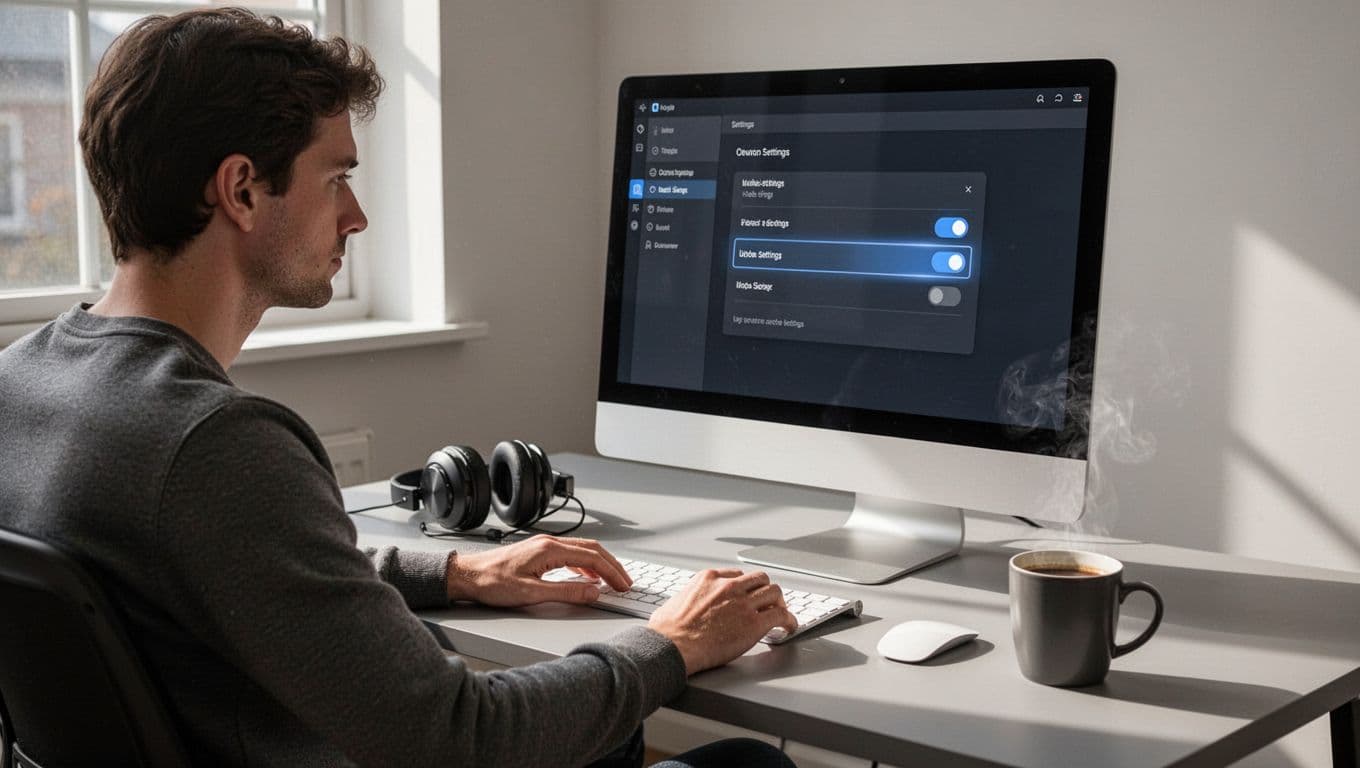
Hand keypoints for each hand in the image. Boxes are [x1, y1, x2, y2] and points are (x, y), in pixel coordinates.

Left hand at [445, 535, 631, 606]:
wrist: (467, 574)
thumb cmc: (492, 582)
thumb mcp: (531, 593)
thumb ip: (565, 592)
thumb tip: (593, 592)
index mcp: (550, 550)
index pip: (592, 558)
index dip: (612, 573)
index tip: (623, 586)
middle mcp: (549, 543)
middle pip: (592, 550)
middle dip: (612, 566)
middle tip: (625, 582)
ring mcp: (544, 545)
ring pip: (582, 550)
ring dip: (600, 565)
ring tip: (611, 580)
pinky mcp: (538, 552)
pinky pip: (570, 554)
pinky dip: (585, 565)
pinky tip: (586, 576)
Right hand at [647, 569, 797, 674]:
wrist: (672, 646)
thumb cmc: (666, 631)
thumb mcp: (672, 603)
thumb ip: (685, 600)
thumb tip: (679, 607)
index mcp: (708, 578)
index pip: (737, 575)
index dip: (745, 587)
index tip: (748, 595)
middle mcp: (728, 586)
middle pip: (759, 579)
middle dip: (765, 590)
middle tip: (768, 603)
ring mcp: (743, 603)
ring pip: (775, 592)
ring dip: (780, 603)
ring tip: (782, 613)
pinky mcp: (753, 624)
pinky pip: (781, 616)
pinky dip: (790, 621)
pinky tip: (790, 627)